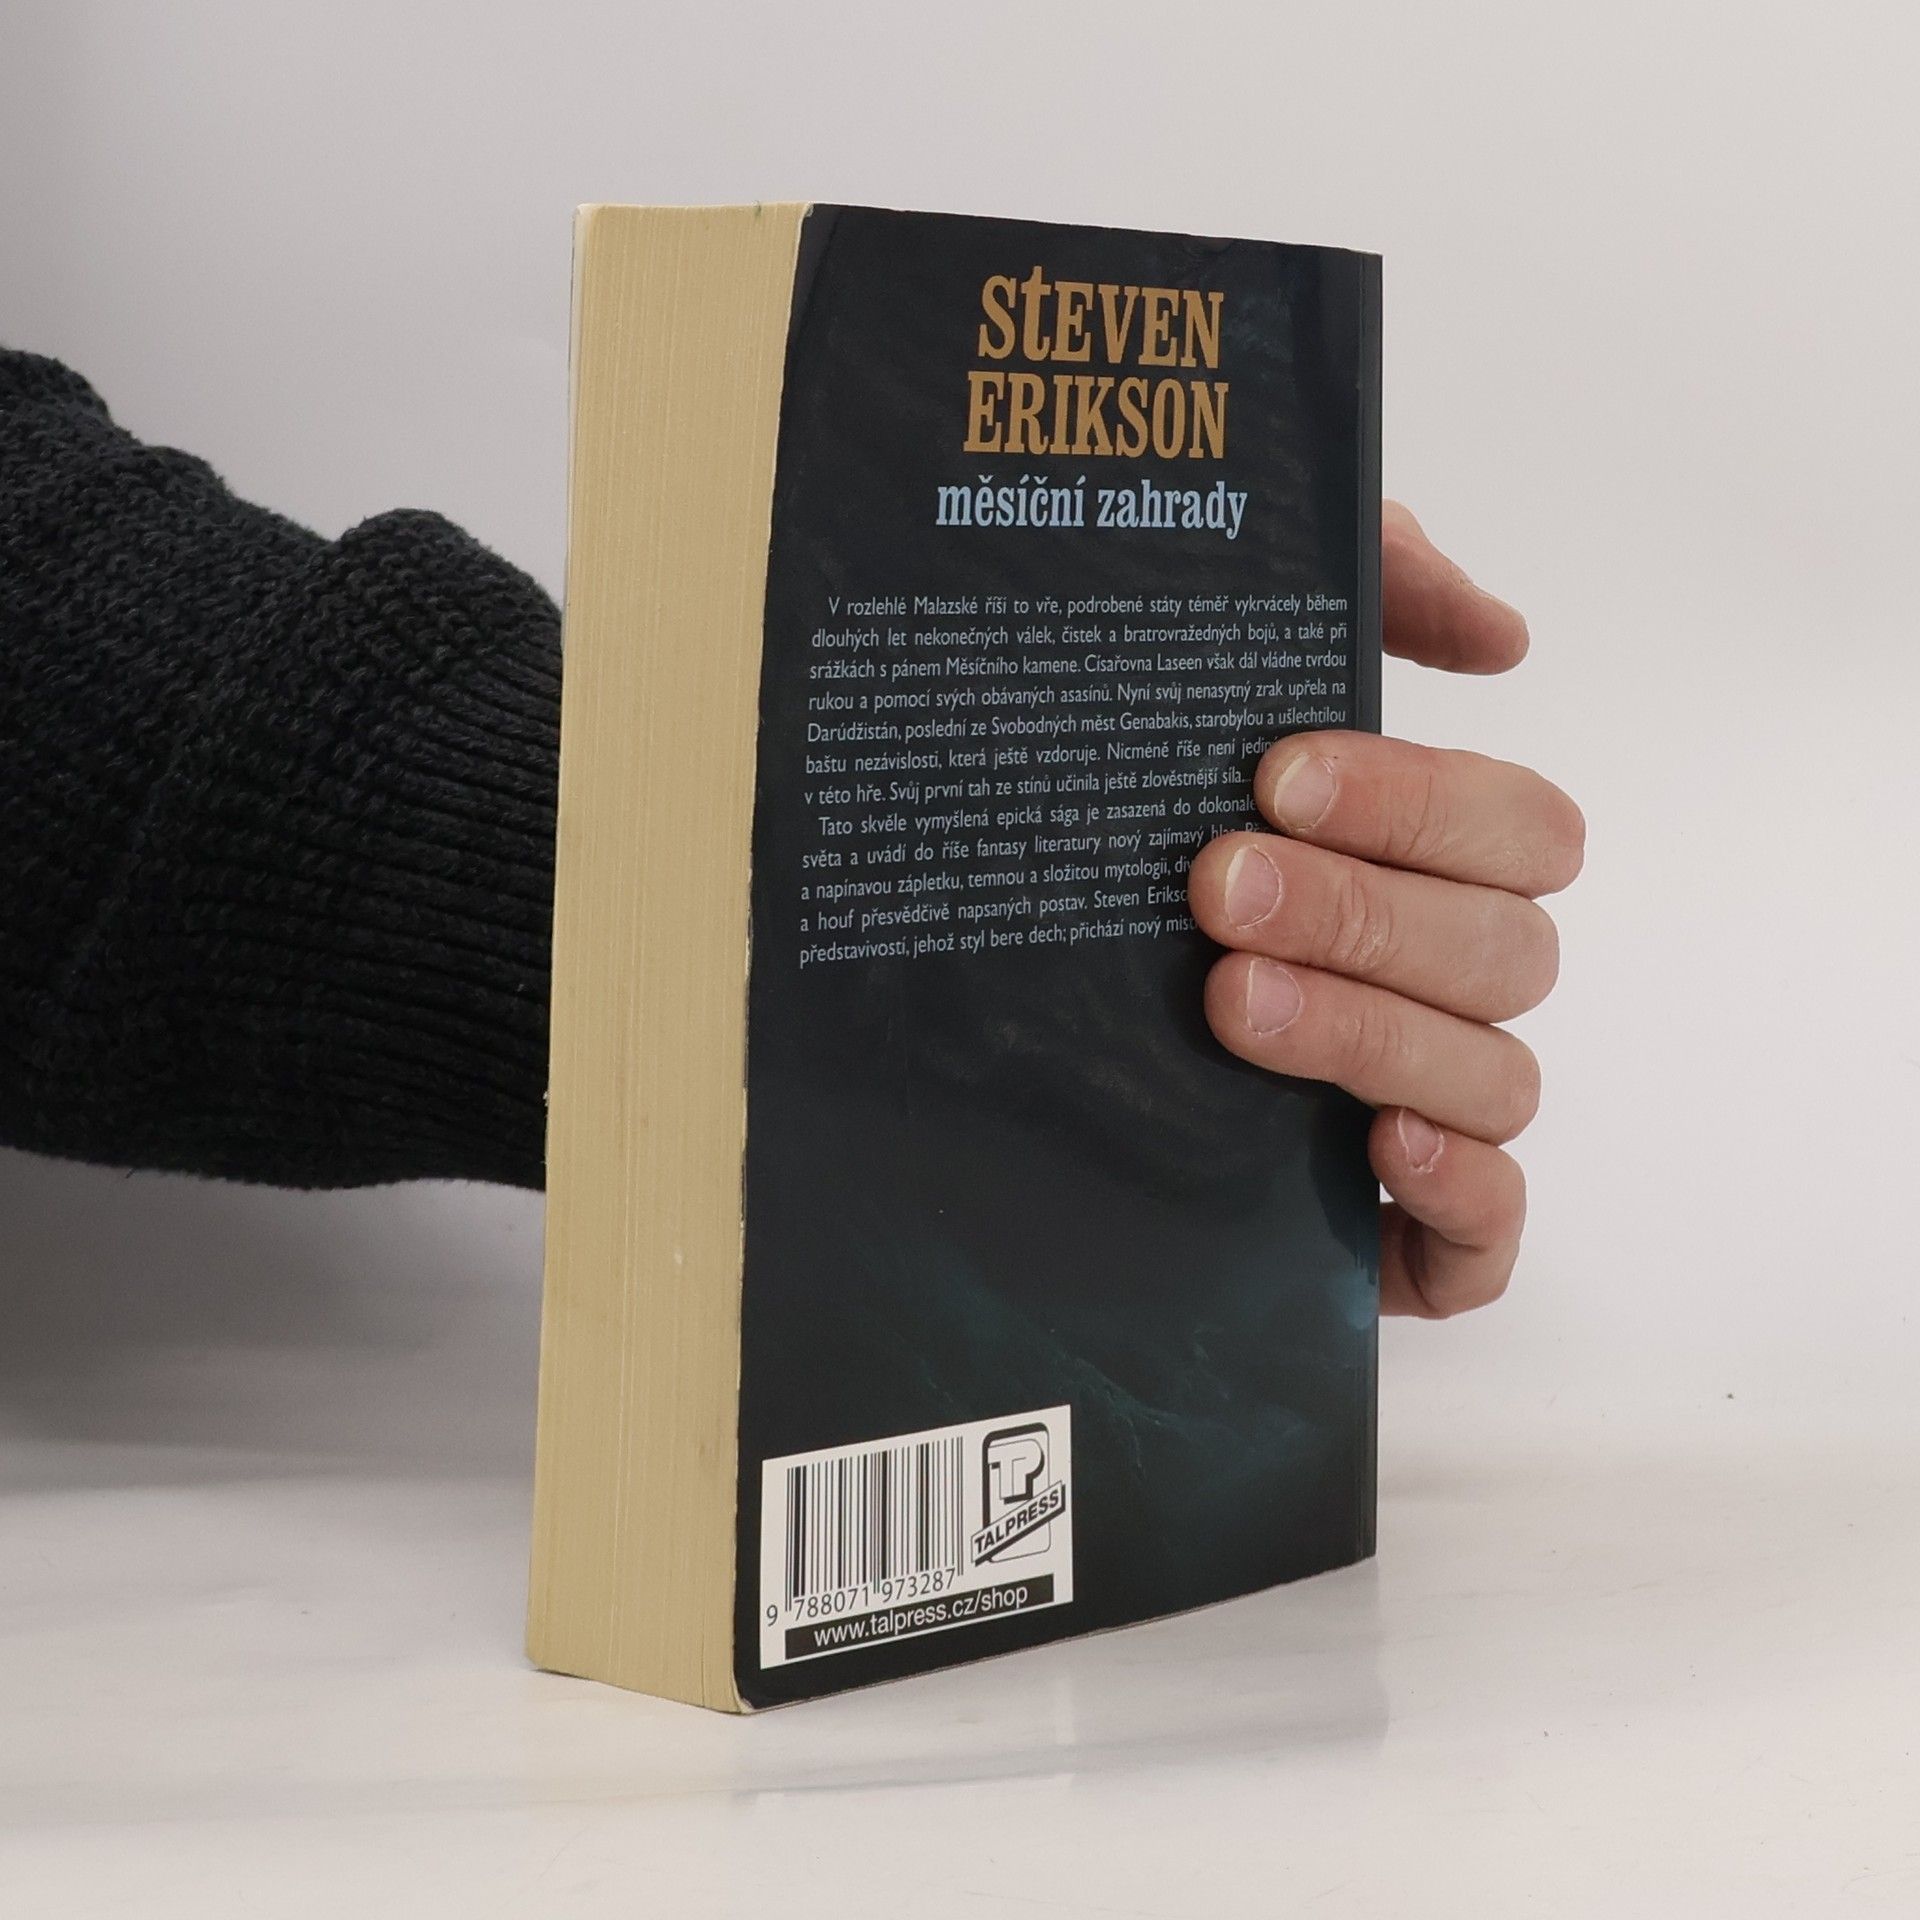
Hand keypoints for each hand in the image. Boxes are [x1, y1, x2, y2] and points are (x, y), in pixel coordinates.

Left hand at [1186, 502, 1583, 1318]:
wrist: (996, 1058)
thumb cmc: (1138, 844)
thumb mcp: (1219, 680)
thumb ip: (1366, 596)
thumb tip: (1500, 632)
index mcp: (1431, 870)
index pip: (1518, 828)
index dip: (1421, 804)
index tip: (1277, 778)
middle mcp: (1445, 988)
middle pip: (1502, 951)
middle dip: (1364, 914)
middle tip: (1217, 888)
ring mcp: (1431, 1112)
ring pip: (1493, 1077)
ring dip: (1373, 1031)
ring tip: (1232, 1003)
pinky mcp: (1398, 1235)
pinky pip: (1487, 1231)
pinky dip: (1461, 1190)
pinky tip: (1376, 1146)